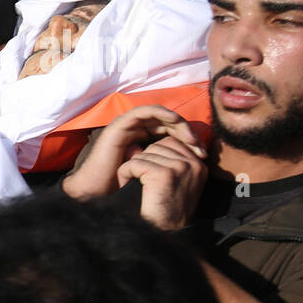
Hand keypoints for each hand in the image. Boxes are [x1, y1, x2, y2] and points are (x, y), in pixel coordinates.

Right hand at [62, 105, 205, 199]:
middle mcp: (138, 130)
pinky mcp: (122, 123)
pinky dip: (162, 113)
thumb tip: (193, 164)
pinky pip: (145, 111)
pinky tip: (176, 122)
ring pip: (160, 115)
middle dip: (187, 132)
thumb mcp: (153, 175)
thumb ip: (168, 166)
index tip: (203, 155)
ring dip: (178, 123)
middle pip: (169, 123)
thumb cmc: (124, 187)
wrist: (99, 191)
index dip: (189, 141)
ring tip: (192, 137)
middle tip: (201, 147)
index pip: (172, 134)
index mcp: (145, 141)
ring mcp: (129, 126)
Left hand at [117, 135, 206, 230]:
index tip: (151, 178)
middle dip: (143, 162)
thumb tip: (136, 146)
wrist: (162, 235)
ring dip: (133, 169)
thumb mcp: (173, 183)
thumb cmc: (164, 212)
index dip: (153, 157)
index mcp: (199, 164)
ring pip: (144, 154)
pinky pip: (134, 163)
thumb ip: (165, 162)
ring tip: (136, 186)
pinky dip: (125, 174)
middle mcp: (193, 164)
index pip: (170, 143)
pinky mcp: (164, 174)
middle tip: (141, 184)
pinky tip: (128, 186)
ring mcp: (180, 167)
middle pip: (156, 146)